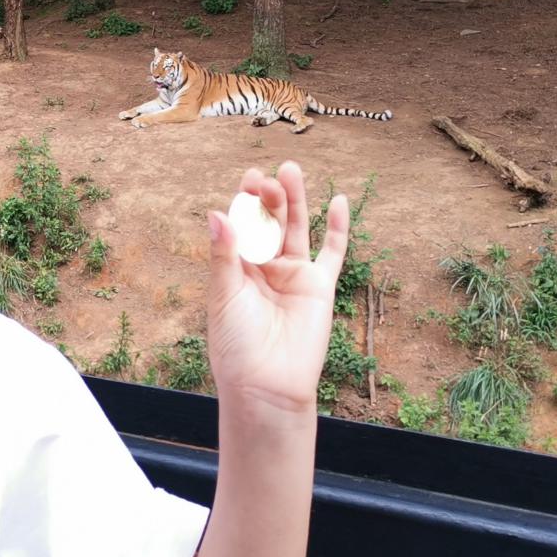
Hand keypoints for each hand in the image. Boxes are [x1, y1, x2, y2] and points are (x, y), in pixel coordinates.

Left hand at [204, 161, 349, 418]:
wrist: (266, 385)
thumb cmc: (236, 345)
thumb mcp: (225, 295)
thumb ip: (225, 254)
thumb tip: (216, 212)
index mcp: (236, 267)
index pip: (241, 225)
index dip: (245, 202)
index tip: (248, 180)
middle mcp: (265, 266)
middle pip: (268, 221)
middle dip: (268, 198)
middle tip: (267, 178)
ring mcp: (293, 274)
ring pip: (296, 228)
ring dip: (295, 199)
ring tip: (292, 171)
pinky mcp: (319, 286)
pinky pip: (332, 253)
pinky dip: (338, 228)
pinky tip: (340, 201)